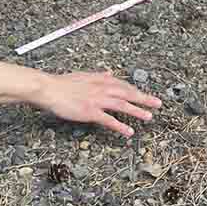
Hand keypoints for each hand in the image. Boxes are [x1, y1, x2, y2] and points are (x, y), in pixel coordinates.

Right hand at [34, 70, 161, 137]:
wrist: (48, 88)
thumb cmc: (62, 83)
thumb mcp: (83, 75)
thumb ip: (99, 75)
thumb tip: (110, 72)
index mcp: (101, 79)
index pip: (123, 84)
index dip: (135, 90)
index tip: (145, 94)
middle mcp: (102, 88)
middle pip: (128, 93)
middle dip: (144, 98)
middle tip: (158, 103)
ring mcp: (97, 100)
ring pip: (122, 105)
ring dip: (137, 111)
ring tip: (149, 117)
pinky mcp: (90, 111)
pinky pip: (109, 120)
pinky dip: (120, 126)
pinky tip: (129, 132)